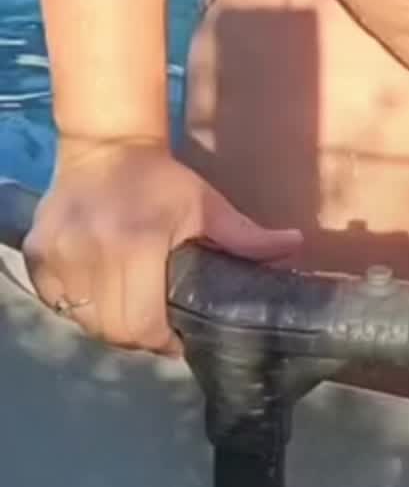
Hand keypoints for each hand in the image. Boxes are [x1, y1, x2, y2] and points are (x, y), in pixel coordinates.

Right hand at [23, 135, 302, 354]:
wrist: (105, 145)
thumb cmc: (161, 179)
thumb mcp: (205, 205)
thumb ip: (245, 236)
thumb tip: (292, 246)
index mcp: (138, 243)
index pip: (145, 324)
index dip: (163, 341)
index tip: (177, 337)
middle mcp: (94, 252)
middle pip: (115, 331)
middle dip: (139, 338)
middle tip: (155, 326)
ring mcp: (61, 255)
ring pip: (86, 322)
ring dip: (109, 325)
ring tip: (129, 307)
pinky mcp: (38, 255)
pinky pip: (57, 304)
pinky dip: (78, 308)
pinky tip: (98, 292)